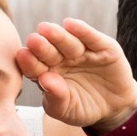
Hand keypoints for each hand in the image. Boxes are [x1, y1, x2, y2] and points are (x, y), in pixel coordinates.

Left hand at [16, 18, 136, 133]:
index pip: (34, 66)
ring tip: (47, 30)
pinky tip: (71, 24)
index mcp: (46, 72)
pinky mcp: (102, 47)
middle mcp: (61, 58)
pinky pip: (91, 37)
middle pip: (49, 51)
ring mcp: (81, 51)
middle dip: (41, 46)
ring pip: (68, 42)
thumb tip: (45, 80)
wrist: (114, 108)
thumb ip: (55, 98)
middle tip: (34, 40)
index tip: (23, 56)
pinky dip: (82, 31)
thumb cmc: (83, 109)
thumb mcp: (67, 111)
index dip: (29, 61)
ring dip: (58, 35)